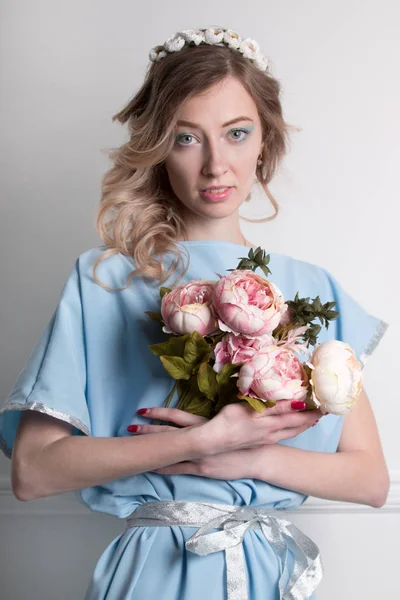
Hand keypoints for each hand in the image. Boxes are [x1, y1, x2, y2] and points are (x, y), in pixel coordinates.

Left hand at [127, 407, 265, 478]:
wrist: (258, 456)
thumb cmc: (246, 436)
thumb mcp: (229, 421)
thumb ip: (215, 416)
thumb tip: (202, 410)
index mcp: (204, 424)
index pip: (177, 416)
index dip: (159, 412)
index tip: (143, 410)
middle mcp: (198, 438)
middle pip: (168, 433)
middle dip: (148, 431)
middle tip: (129, 428)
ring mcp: (198, 454)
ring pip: (170, 451)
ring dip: (152, 449)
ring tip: (134, 446)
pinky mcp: (201, 469)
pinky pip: (179, 469)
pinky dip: (164, 467)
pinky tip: (151, 467)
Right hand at [202, 400, 323, 454]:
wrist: (214, 441)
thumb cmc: (230, 422)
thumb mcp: (253, 409)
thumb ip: (275, 407)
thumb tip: (298, 403)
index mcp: (272, 423)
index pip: (298, 416)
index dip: (312, 411)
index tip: (325, 405)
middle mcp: (272, 433)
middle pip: (296, 426)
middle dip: (310, 420)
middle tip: (322, 412)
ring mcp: (265, 439)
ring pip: (289, 432)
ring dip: (301, 426)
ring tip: (310, 420)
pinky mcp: (258, 442)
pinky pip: (280, 436)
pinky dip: (289, 430)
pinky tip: (286, 429)